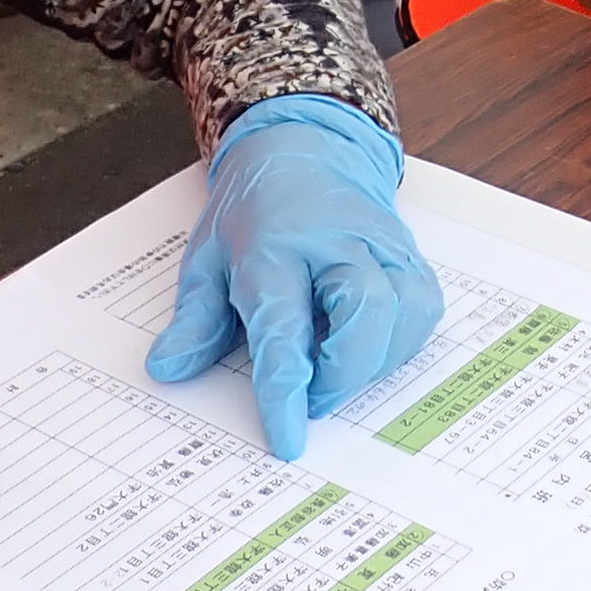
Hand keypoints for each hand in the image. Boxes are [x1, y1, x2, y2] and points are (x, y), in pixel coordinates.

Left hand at [152, 95, 444, 457]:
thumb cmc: (252, 212)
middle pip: (367, 311)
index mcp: (273, 247)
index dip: (286, 391)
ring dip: (377, 360)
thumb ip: (194, 320)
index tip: (288, 442)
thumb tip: (166, 370)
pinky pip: (423, 307)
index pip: (282, 326)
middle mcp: (335, 242)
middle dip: (346, 373)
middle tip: (316, 397)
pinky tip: (368, 347)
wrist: (307, 148)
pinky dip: (401, 342)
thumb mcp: (206, 259)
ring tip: (338, 367)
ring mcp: (380, 244)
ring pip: (406, 310)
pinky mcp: (409, 253)